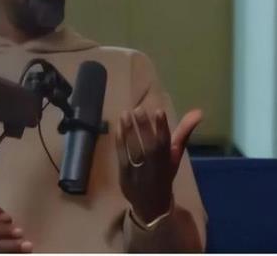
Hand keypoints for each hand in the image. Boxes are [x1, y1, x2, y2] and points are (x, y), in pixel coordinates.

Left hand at [115, 106, 201, 222]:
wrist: (151, 206)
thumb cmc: (164, 174)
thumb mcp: (175, 156)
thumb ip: (183, 133)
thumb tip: (198, 112)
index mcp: (168, 163)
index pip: (166, 144)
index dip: (163, 128)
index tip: (159, 110)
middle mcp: (154, 168)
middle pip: (149, 147)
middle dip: (144, 128)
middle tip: (138, 109)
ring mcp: (138, 173)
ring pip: (133, 150)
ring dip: (129, 131)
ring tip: (125, 113)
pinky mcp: (124, 175)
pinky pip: (122, 156)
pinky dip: (120, 142)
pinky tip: (118, 127)